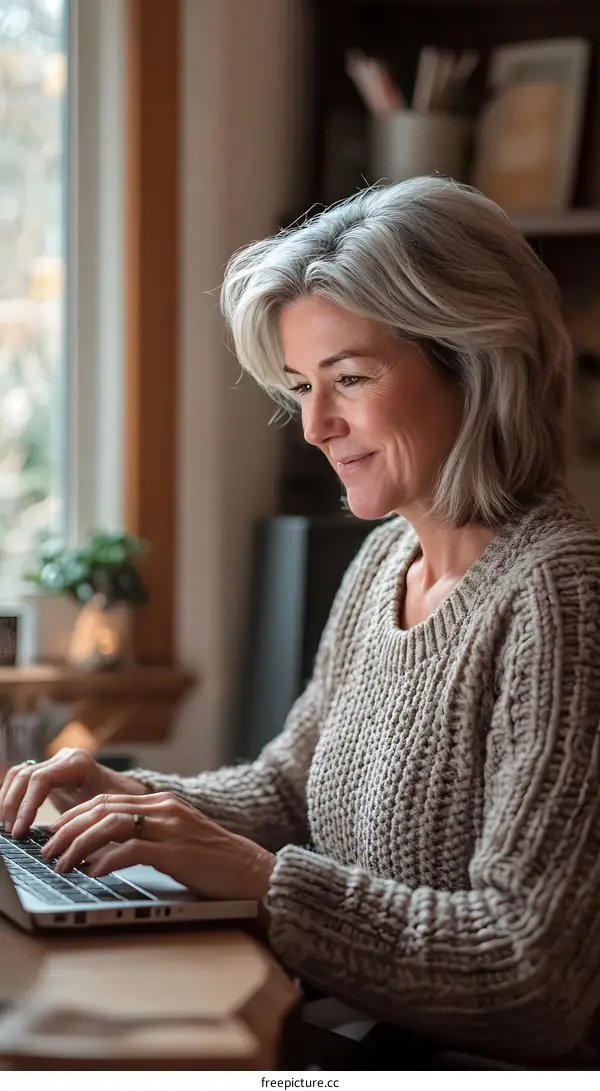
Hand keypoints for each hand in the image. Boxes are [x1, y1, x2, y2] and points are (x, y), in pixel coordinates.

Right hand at [0, 748, 149, 838]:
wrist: (127, 795)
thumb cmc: (120, 806)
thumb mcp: (107, 813)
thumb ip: (87, 824)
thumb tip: (64, 846)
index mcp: (78, 763)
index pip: (41, 779)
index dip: (27, 805)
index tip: (21, 830)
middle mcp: (63, 758)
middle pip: (25, 775)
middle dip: (13, 804)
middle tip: (12, 832)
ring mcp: (54, 763)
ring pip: (19, 775)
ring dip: (8, 800)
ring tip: (8, 826)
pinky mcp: (48, 773)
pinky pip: (21, 779)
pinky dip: (11, 796)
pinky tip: (9, 816)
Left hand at [42, 791, 275, 900]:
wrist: (252, 871)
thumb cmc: (213, 862)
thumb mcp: (175, 841)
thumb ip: (145, 837)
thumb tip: (101, 853)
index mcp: (162, 803)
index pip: (107, 800)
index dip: (75, 816)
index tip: (54, 834)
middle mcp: (164, 808)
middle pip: (103, 809)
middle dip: (69, 830)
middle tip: (49, 851)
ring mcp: (171, 827)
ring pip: (112, 825)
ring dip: (80, 845)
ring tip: (63, 865)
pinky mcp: (177, 850)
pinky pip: (133, 850)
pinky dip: (107, 861)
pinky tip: (94, 873)